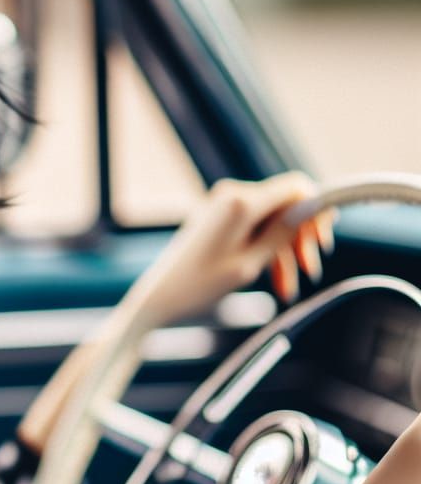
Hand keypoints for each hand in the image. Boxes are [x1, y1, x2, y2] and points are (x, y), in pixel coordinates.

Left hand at [122, 171, 335, 331]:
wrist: (161, 296)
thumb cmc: (201, 284)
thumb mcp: (251, 263)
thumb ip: (283, 232)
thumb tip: (311, 207)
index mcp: (241, 202)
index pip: (296, 187)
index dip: (316, 209)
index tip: (323, 241)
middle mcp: (232, 194)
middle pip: (285, 206)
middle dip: (299, 239)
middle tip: (310, 271)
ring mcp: (223, 205)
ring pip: (271, 221)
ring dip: (284, 252)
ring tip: (288, 290)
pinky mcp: (218, 217)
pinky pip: (254, 227)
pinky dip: (266, 250)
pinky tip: (274, 282)